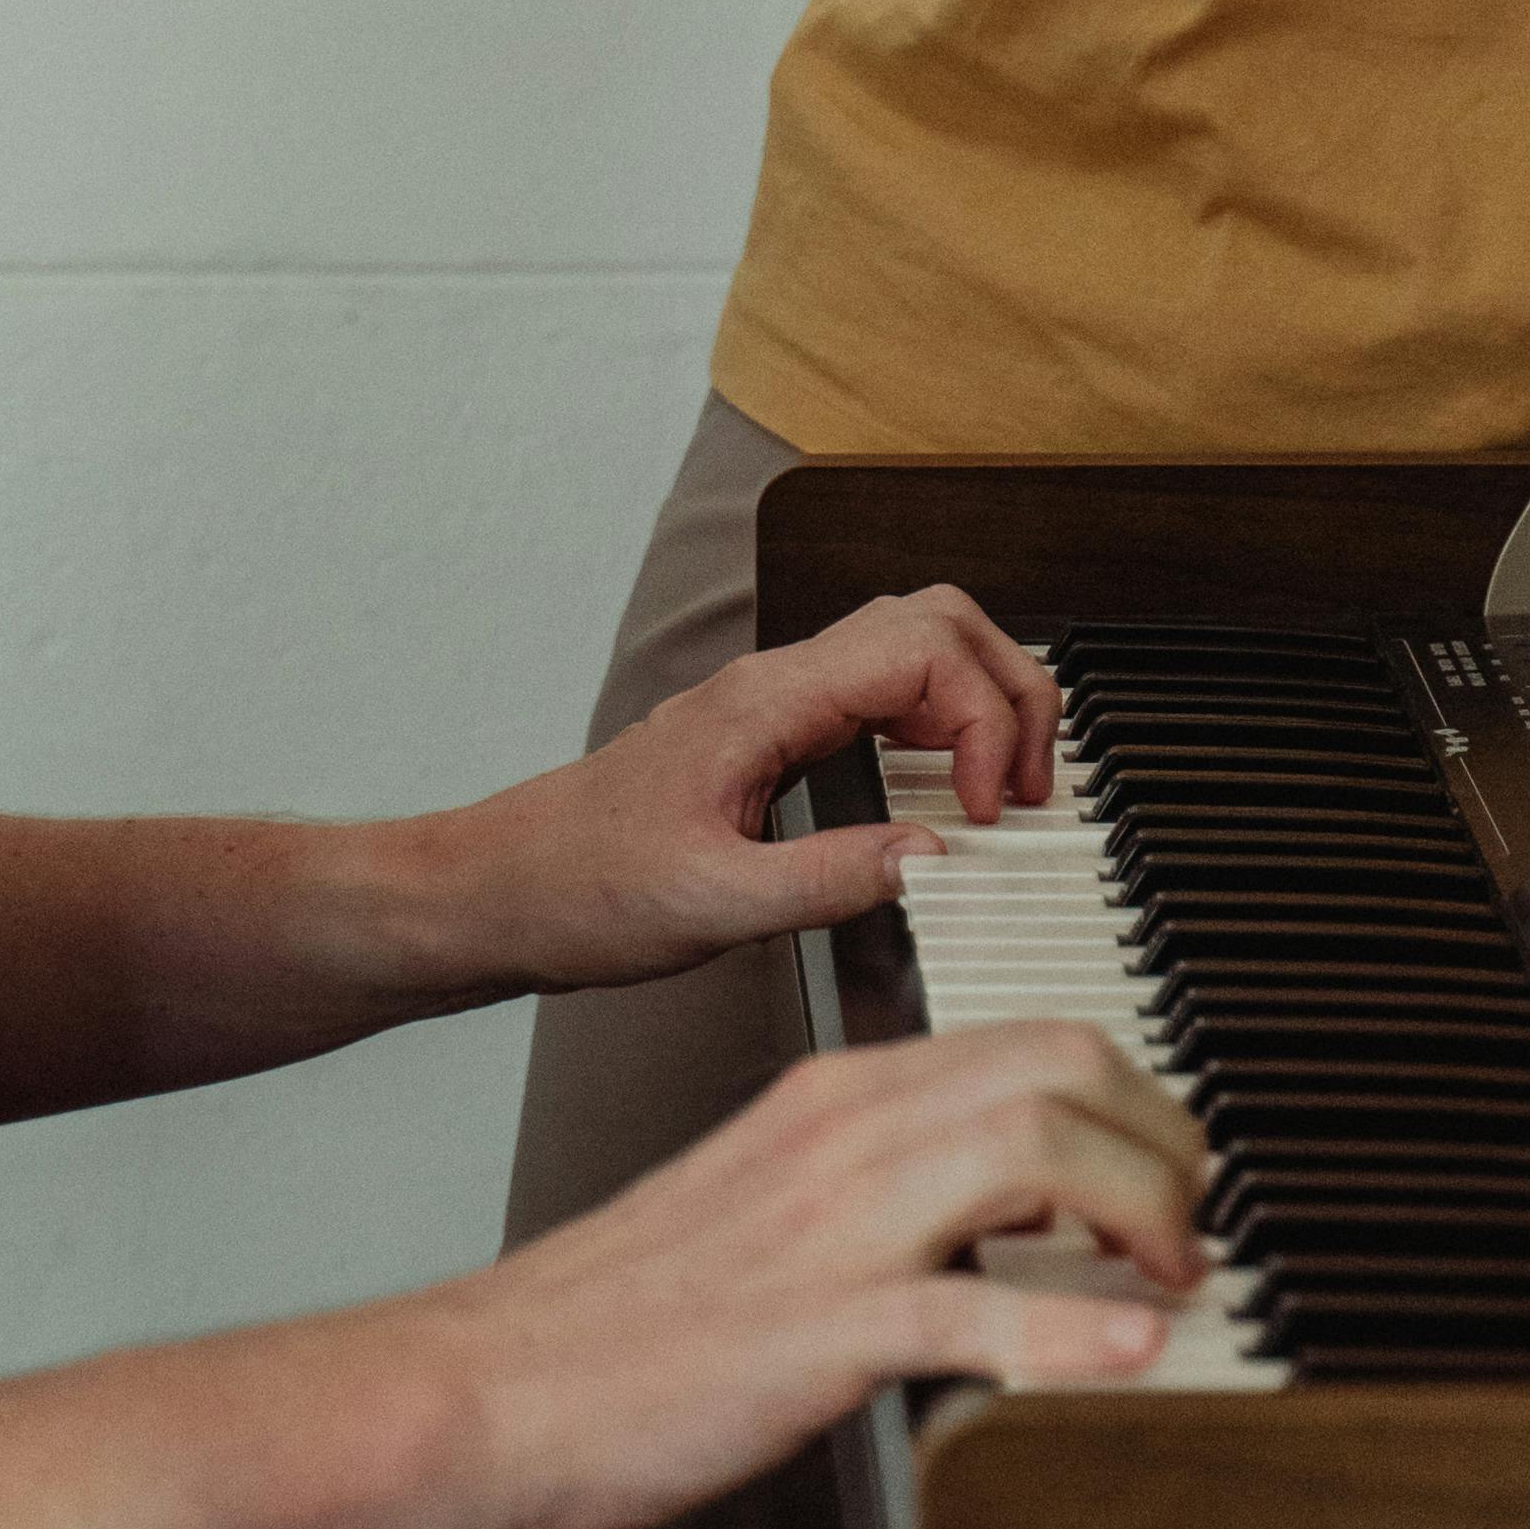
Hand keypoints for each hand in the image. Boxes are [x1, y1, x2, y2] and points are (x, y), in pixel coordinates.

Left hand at [448, 589, 1061, 994]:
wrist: (501, 890)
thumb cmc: (581, 891)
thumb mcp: (711, 908)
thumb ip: (828, 880)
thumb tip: (936, 859)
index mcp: (766, 703)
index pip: (921, 651)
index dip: (983, 721)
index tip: (991, 815)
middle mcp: (776, 685)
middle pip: (935, 620)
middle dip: (1007, 688)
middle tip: (1028, 789)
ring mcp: (775, 704)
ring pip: (913, 645)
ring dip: (978, 700)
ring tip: (1005, 790)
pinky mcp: (772, 736)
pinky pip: (880, 694)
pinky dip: (938, 727)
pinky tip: (947, 794)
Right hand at [455, 1020, 1214, 1528]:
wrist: (489, 1381)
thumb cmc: (617, 1320)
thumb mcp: (764, 1211)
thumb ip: (872, 1194)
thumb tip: (993, 1226)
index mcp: (832, 1100)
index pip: (1026, 1039)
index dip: (1133, 1097)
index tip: (1174, 1167)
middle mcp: (841, 1136)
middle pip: (1057, 1068)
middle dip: (1164, 1138)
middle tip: (1200, 1221)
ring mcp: (829, 1228)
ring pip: (1032, 1146)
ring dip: (1142, 1208)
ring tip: (1182, 1275)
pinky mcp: (813, 1332)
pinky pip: (967, 1309)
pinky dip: (1069, 1330)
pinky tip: (1130, 1357)